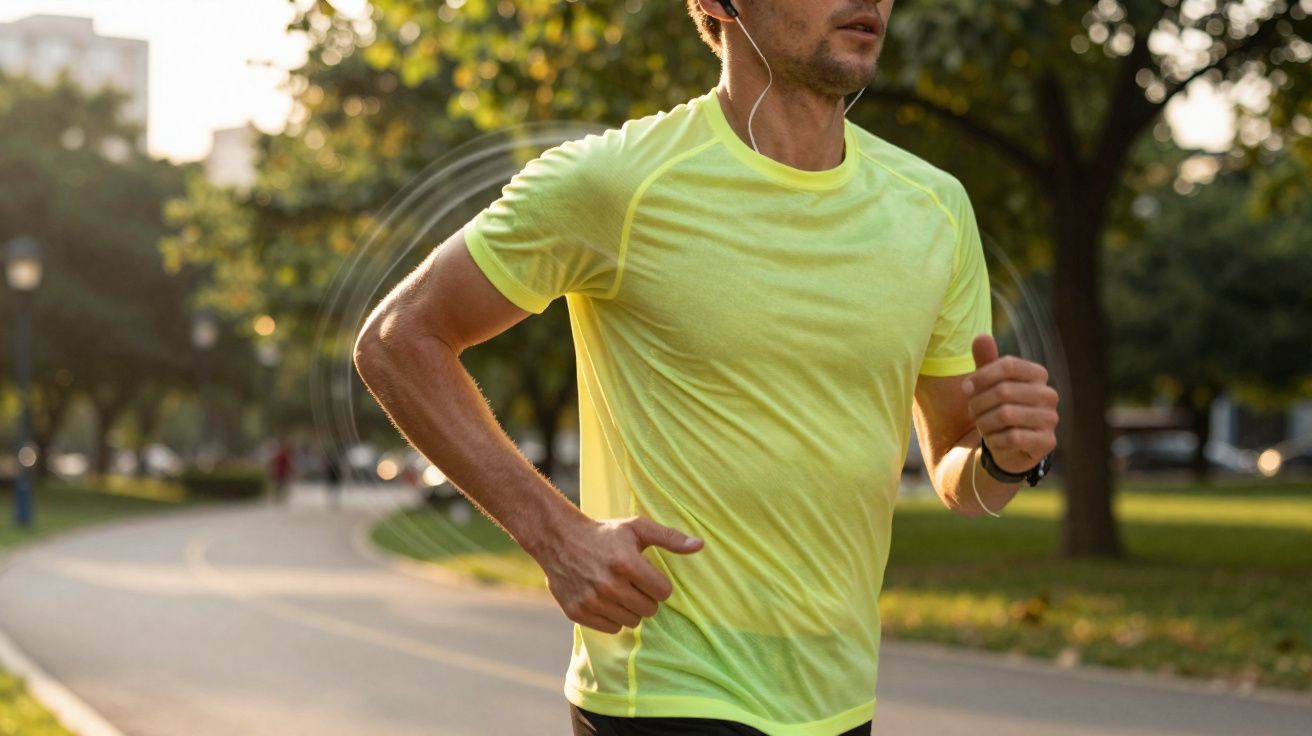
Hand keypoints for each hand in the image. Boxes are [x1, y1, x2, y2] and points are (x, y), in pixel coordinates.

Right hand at [537, 515, 703, 633]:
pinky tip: (605, 599)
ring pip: (631, 622)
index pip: (663, 593)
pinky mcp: (578, 612)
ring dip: (630, 608)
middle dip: (645, 597)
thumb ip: (670, 537)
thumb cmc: (604, 533)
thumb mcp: (637, 528)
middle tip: (632, 582)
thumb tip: (700, 545)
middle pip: (649, 610)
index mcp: (626, 563)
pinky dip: (612, 617)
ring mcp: (592, 601)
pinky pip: (611, 628)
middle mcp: (609, 585)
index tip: (647, 575)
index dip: (658, 584)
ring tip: (619, 590)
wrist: (559, 539)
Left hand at [962, 334, 1058, 474]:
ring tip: (983, 425)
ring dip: (984, 422)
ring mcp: (1050, 418)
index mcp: (1037, 374)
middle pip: (1004, 391)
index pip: (1009, 365)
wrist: (1007, 446)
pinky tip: (993, 440)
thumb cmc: (996, 408)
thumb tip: (981, 336)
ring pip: (1006, 415)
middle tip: (972, 412)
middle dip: (979, 403)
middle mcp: (1048, 395)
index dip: (982, 375)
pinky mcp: (1047, 442)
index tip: (965, 388)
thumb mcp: (987, 383)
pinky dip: (994, 440)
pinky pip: (1012, 437)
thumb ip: (985, 361)